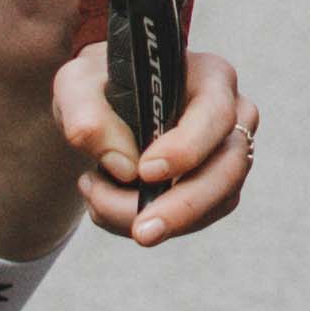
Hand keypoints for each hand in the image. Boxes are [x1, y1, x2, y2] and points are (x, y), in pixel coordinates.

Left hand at [52, 36, 252, 244]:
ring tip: (99, 205)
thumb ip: (86, 113)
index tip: (144, 171)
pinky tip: (109, 208)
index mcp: (210, 78)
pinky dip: (153, 222)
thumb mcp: (78, 84)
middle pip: (229, 169)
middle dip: (184, 207)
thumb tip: (122, 166)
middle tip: (141, 233)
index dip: (187, 148)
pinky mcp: (213, 189)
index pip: (216, 115)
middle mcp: (231, 117)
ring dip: (161, 219)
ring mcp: (226, 156)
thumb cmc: (100, 84)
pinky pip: (197, 219)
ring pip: (216, 202)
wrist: (104, 106)